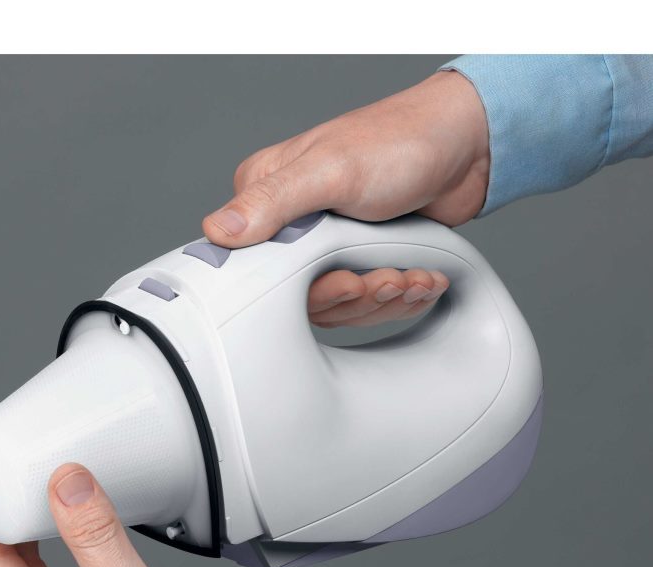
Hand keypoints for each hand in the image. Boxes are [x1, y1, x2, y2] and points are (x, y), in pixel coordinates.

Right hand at [203, 70, 488, 327]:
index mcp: (267, 195)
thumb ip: (273, 202)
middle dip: (354, 296)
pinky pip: (364, 302)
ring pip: (336, 305)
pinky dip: (397, 298)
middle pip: (301, 294)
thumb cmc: (400, 142)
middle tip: (386, 278)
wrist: (466, 149)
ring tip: (411, 277)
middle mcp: (291, 224)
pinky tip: (419, 279)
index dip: (299, 286)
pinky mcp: (357, 259)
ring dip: (381, 299)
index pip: (255, 265)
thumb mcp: (331, 170)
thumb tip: (219, 231)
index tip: (345, 283)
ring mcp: (326, 245)